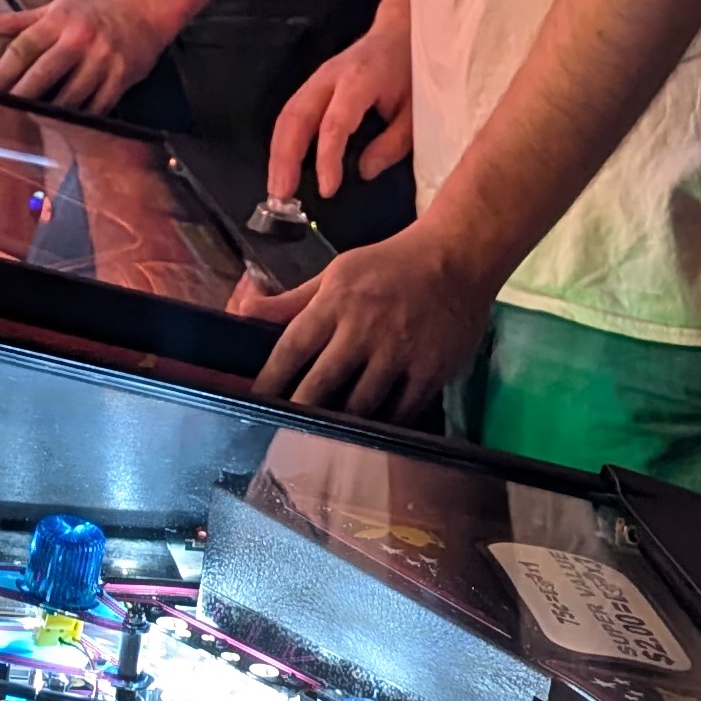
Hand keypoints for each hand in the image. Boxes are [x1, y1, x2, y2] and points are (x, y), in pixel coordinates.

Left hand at [0, 0, 168, 112]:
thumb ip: (17, 21)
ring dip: (49, 112)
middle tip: (7, 109)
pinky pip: (95, 107)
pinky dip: (79, 117)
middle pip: (42, 75)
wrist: (144, 10)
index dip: (3, 71)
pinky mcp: (121, 78)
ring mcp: (102, 60)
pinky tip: (66, 121)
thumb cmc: (92, 11)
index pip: (23, 48)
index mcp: (59, 20)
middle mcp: (80, 39)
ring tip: (33, 117)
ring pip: (69, 97)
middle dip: (21, 96)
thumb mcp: (53, 8)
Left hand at [238, 225, 493, 419]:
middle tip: (281, 437)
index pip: (292, 349)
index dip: (270, 381)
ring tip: (321, 443)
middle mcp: (364, 330)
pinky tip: (367, 437)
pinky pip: (400, 412)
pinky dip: (382, 427)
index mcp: (336, 302)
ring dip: (339, 427)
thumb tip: (243, 312)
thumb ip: (291, 300)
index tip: (255, 403)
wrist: (458, 257)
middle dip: (298, 414)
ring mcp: (399, 353)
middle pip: (321, 386)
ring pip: (360, 407)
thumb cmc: (390, 264)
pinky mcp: (430, 371)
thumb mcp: (336, 272)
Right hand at [267, 15, 411, 201]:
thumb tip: (363, 173)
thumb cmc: (413, 72)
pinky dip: (283, 143)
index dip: (327, 158)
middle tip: (281, 196)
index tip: (327, 190)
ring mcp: (316, 79)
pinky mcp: (312, 86)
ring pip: (286, 116)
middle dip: (285, 158)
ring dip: (278, 154)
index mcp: (359, 80)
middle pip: (295, 117)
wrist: (401, 32)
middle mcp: (329, 77)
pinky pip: (290, 114)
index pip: (334, 123)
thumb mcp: (415, 111)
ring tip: (276, 189)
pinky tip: (283, 168)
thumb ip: (392, 143)